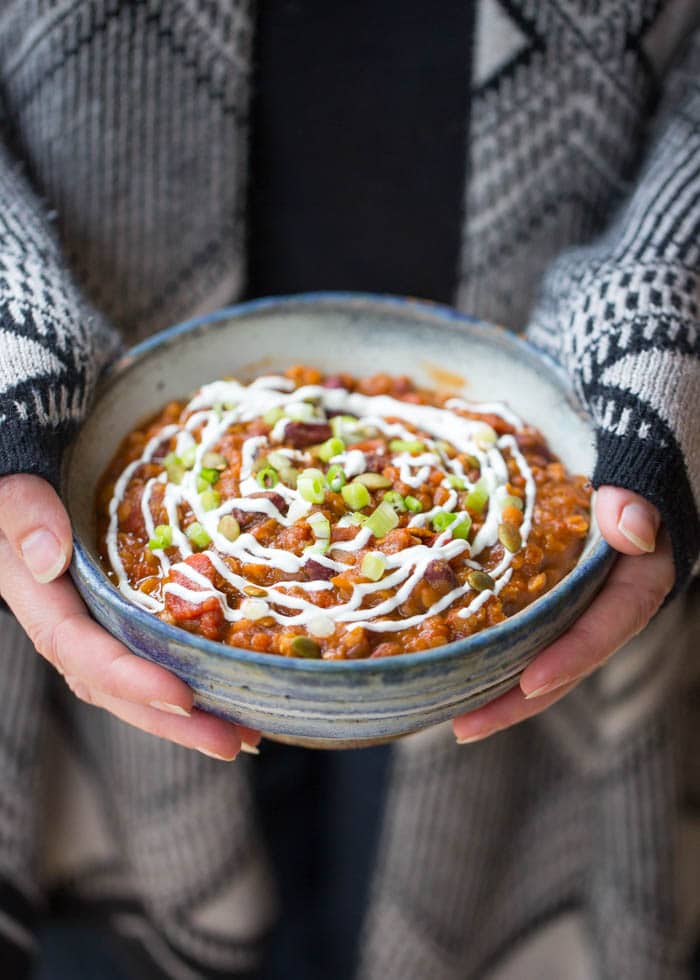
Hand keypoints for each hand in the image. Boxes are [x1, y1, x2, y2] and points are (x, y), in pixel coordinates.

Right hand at [0, 474, 258, 759]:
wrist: (30, 461)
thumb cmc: (20, 462)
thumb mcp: (10, 476)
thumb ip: (21, 508)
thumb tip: (49, 554)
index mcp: (35, 590)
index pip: (76, 647)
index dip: (127, 676)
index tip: (181, 695)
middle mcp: (63, 615)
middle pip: (112, 683)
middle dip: (169, 719)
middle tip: (232, 742)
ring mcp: (92, 616)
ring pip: (132, 679)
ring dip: (184, 714)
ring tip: (246, 734)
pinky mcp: (117, 608)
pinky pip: (148, 650)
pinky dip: (186, 675)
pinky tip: (231, 690)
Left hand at [452, 486, 674, 743]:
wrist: (619, 457)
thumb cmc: (626, 461)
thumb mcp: (638, 471)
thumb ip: (635, 496)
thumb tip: (631, 529)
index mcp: (639, 578)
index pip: (610, 624)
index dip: (573, 657)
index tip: (529, 682)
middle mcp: (607, 601)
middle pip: (566, 661)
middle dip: (517, 698)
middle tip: (464, 726)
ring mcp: (576, 603)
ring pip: (539, 655)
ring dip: (497, 686)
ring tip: (449, 715)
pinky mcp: (548, 595)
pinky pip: (520, 629)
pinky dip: (490, 648)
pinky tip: (448, 665)